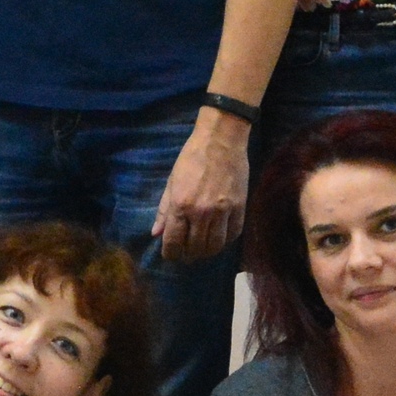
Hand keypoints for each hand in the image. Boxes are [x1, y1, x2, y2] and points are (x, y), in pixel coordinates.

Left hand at [151, 111, 249, 264]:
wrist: (221, 140)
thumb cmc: (192, 158)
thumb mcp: (171, 182)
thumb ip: (163, 210)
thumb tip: (156, 234)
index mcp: (181, 206)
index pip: (174, 242)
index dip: (170, 254)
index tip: (170, 255)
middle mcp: (202, 213)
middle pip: (195, 248)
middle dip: (188, 255)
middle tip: (186, 254)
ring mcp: (223, 212)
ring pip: (215, 246)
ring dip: (206, 252)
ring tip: (201, 249)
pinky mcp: (240, 208)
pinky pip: (233, 235)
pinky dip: (225, 241)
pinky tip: (218, 237)